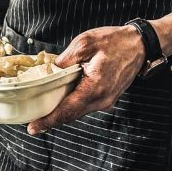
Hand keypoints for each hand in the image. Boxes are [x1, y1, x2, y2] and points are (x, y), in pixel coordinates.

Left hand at [27, 25, 145, 134]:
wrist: (139, 45)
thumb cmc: (115, 42)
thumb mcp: (84, 43)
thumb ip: (65, 60)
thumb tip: (50, 72)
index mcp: (95, 87)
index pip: (67, 110)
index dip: (48, 121)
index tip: (33, 128)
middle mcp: (102, 100)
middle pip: (71, 115)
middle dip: (51, 119)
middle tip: (33, 122)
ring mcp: (106, 101)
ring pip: (78, 112)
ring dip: (62, 112)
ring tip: (43, 111)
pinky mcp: (107, 98)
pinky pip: (85, 106)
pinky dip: (72, 105)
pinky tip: (62, 99)